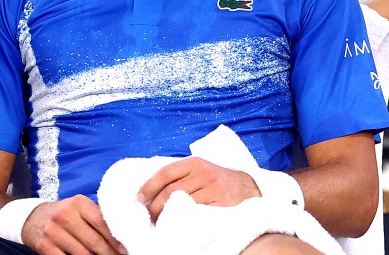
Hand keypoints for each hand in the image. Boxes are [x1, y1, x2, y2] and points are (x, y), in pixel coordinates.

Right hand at [22, 196, 125, 254]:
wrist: (33, 217)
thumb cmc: (64, 213)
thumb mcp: (78, 207)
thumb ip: (95, 216)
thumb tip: (118, 234)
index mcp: (78, 203)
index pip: (101, 221)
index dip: (114, 237)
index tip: (124, 248)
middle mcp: (66, 215)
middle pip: (93, 240)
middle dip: (108, 253)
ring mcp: (54, 232)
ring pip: (82, 253)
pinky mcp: (45, 247)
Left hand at [137, 157, 260, 221]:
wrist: (250, 187)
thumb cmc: (219, 180)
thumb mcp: (201, 169)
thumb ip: (181, 174)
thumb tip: (151, 190)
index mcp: (195, 162)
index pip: (165, 173)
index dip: (148, 187)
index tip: (138, 199)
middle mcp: (204, 173)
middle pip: (170, 191)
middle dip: (155, 206)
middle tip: (148, 216)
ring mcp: (214, 189)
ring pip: (182, 204)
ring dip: (167, 216)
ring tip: (160, 223)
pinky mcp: (222, 205)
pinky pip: (197, 215)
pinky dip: (185, 221)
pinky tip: (178, 226)